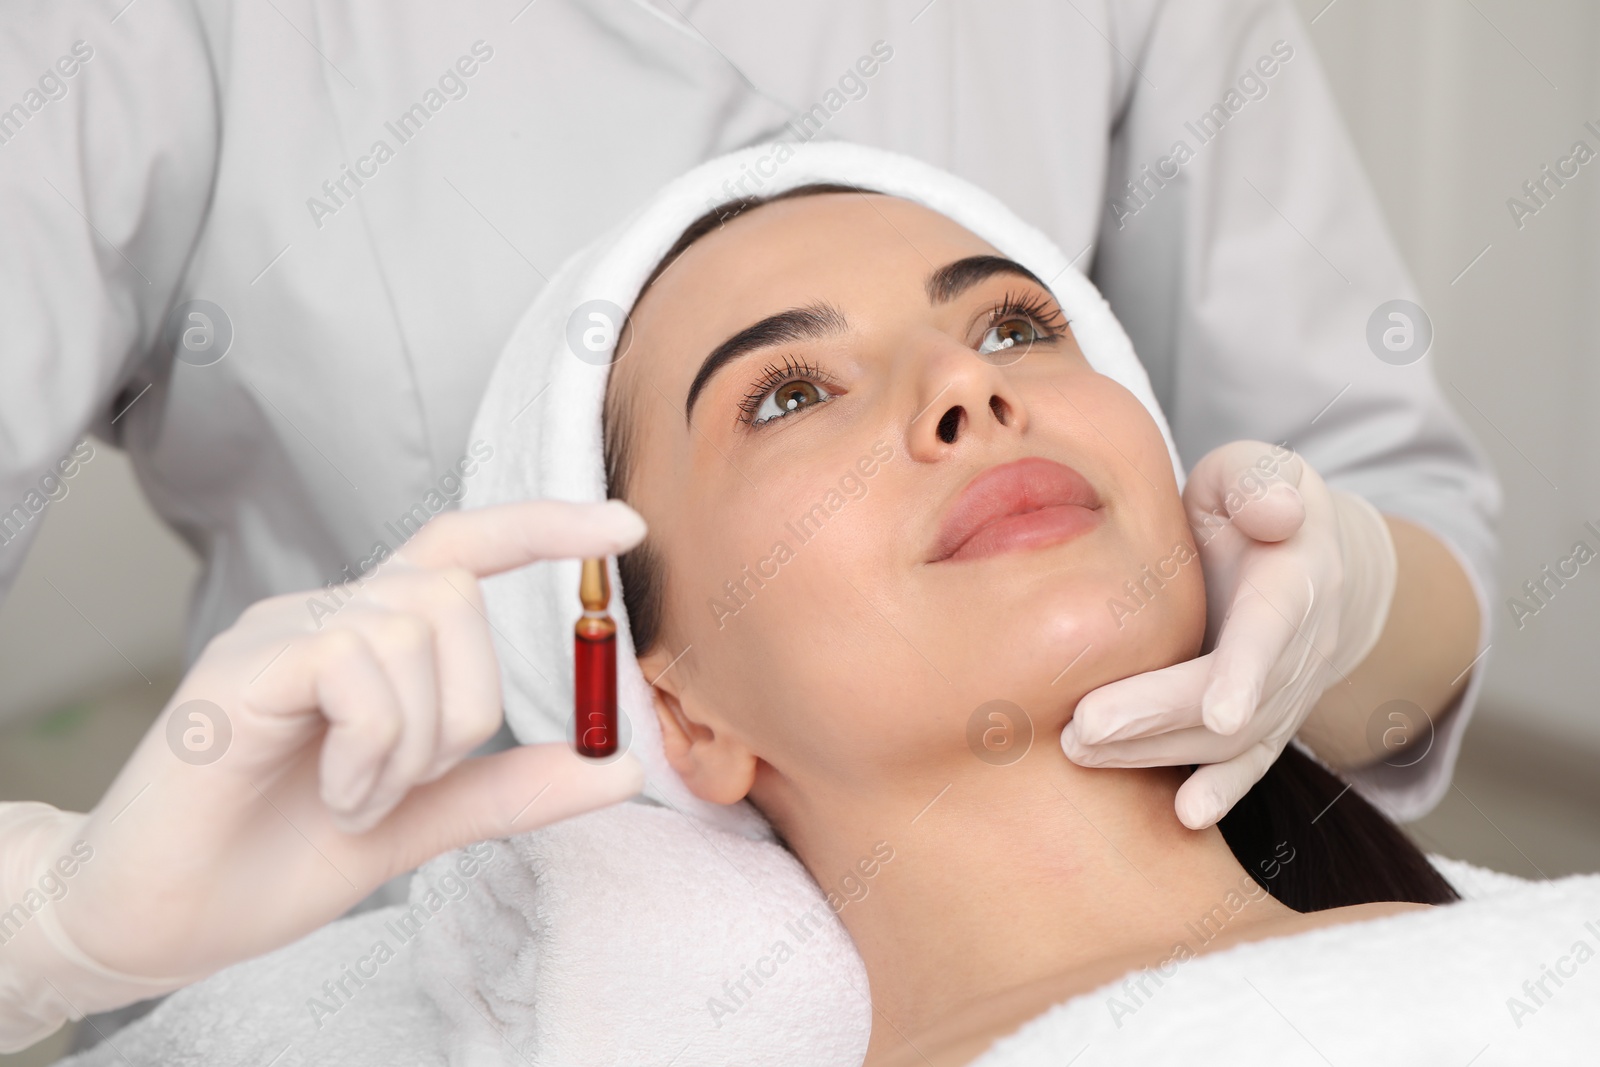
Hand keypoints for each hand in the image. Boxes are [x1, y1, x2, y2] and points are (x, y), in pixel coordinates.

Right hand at [31, 500, 646, 996]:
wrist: (161, 919)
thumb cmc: (277, 856)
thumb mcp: (420, 820)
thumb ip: (511, 788)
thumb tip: (622, 766)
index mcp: (370, 639)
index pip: (463, 548)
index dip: (543, 528)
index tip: (626, 528)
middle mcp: (326, 615)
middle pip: (454, 595)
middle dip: (466, 706)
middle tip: (407, 783)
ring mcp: (280, 632)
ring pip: (414, 626)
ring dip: (414, 741)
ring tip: (358, 798)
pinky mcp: (241, 665)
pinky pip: (357, 662)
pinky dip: (373, 743)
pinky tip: (337, 793)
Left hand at [1060, 441, 1396, 828]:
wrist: (1311, 559)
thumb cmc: (1257, 503)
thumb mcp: (1258, 471)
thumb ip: (1260, 483)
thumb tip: (1275, 513)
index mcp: (1295, 578)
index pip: (1272, 630)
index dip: (1247, 671)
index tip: (1220, 711)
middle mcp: (1298, 647)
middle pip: (1232, 696)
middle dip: (1159, 716)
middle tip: (1084, 728)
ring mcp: (1284, 691)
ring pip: (1228, 738)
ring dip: (1156, 750)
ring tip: (1081, 750)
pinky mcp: (1263, 719)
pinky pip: (1247, 763)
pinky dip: (1221, 791)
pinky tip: (1186, 818)